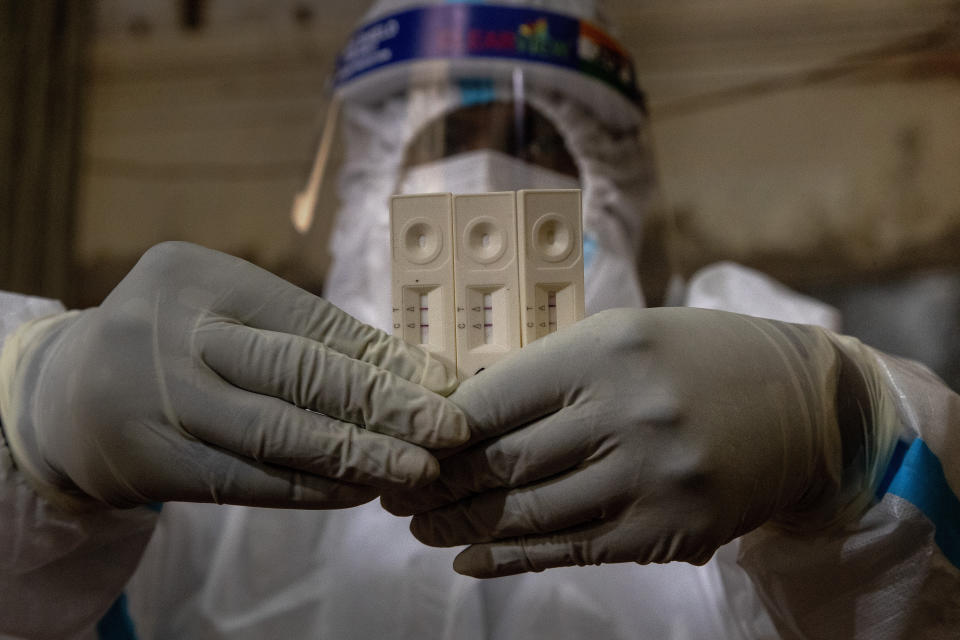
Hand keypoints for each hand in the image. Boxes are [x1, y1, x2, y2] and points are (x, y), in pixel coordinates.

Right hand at [0, 242, 466, 509]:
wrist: (67, 394)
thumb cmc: (175, 339)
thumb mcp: (223, 307)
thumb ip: (299, 331)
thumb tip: (411, 373)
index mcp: (199, 276)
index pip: (311, 323)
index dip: (383, 358)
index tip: (444, 384)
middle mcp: (173, 333)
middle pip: (298, 375)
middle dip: (384, 407)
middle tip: (450, 430)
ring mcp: (156, 401)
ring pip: (276, 435)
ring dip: (357, 457)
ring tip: (417, 468)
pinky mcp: (150, 463)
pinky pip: (247, 482)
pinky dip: (310, 489)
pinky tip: (359, 490)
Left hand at [382, 307, 896, 576]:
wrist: (801, 408)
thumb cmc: (697, 359)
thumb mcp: (621, 337)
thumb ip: (548, 371)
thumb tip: (464, 411)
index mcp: (606, 351)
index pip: (494, 397)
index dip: (438, 430)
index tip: (404, 444)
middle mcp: (627, 414)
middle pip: (505, 461)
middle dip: (437, 482)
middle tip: (395, 492)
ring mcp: (652, 479)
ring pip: (532, 511)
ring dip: (464, 525)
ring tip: (421, 527)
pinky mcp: (672, 532)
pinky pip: (573, 549)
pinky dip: (513, 558)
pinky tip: (471, 558)